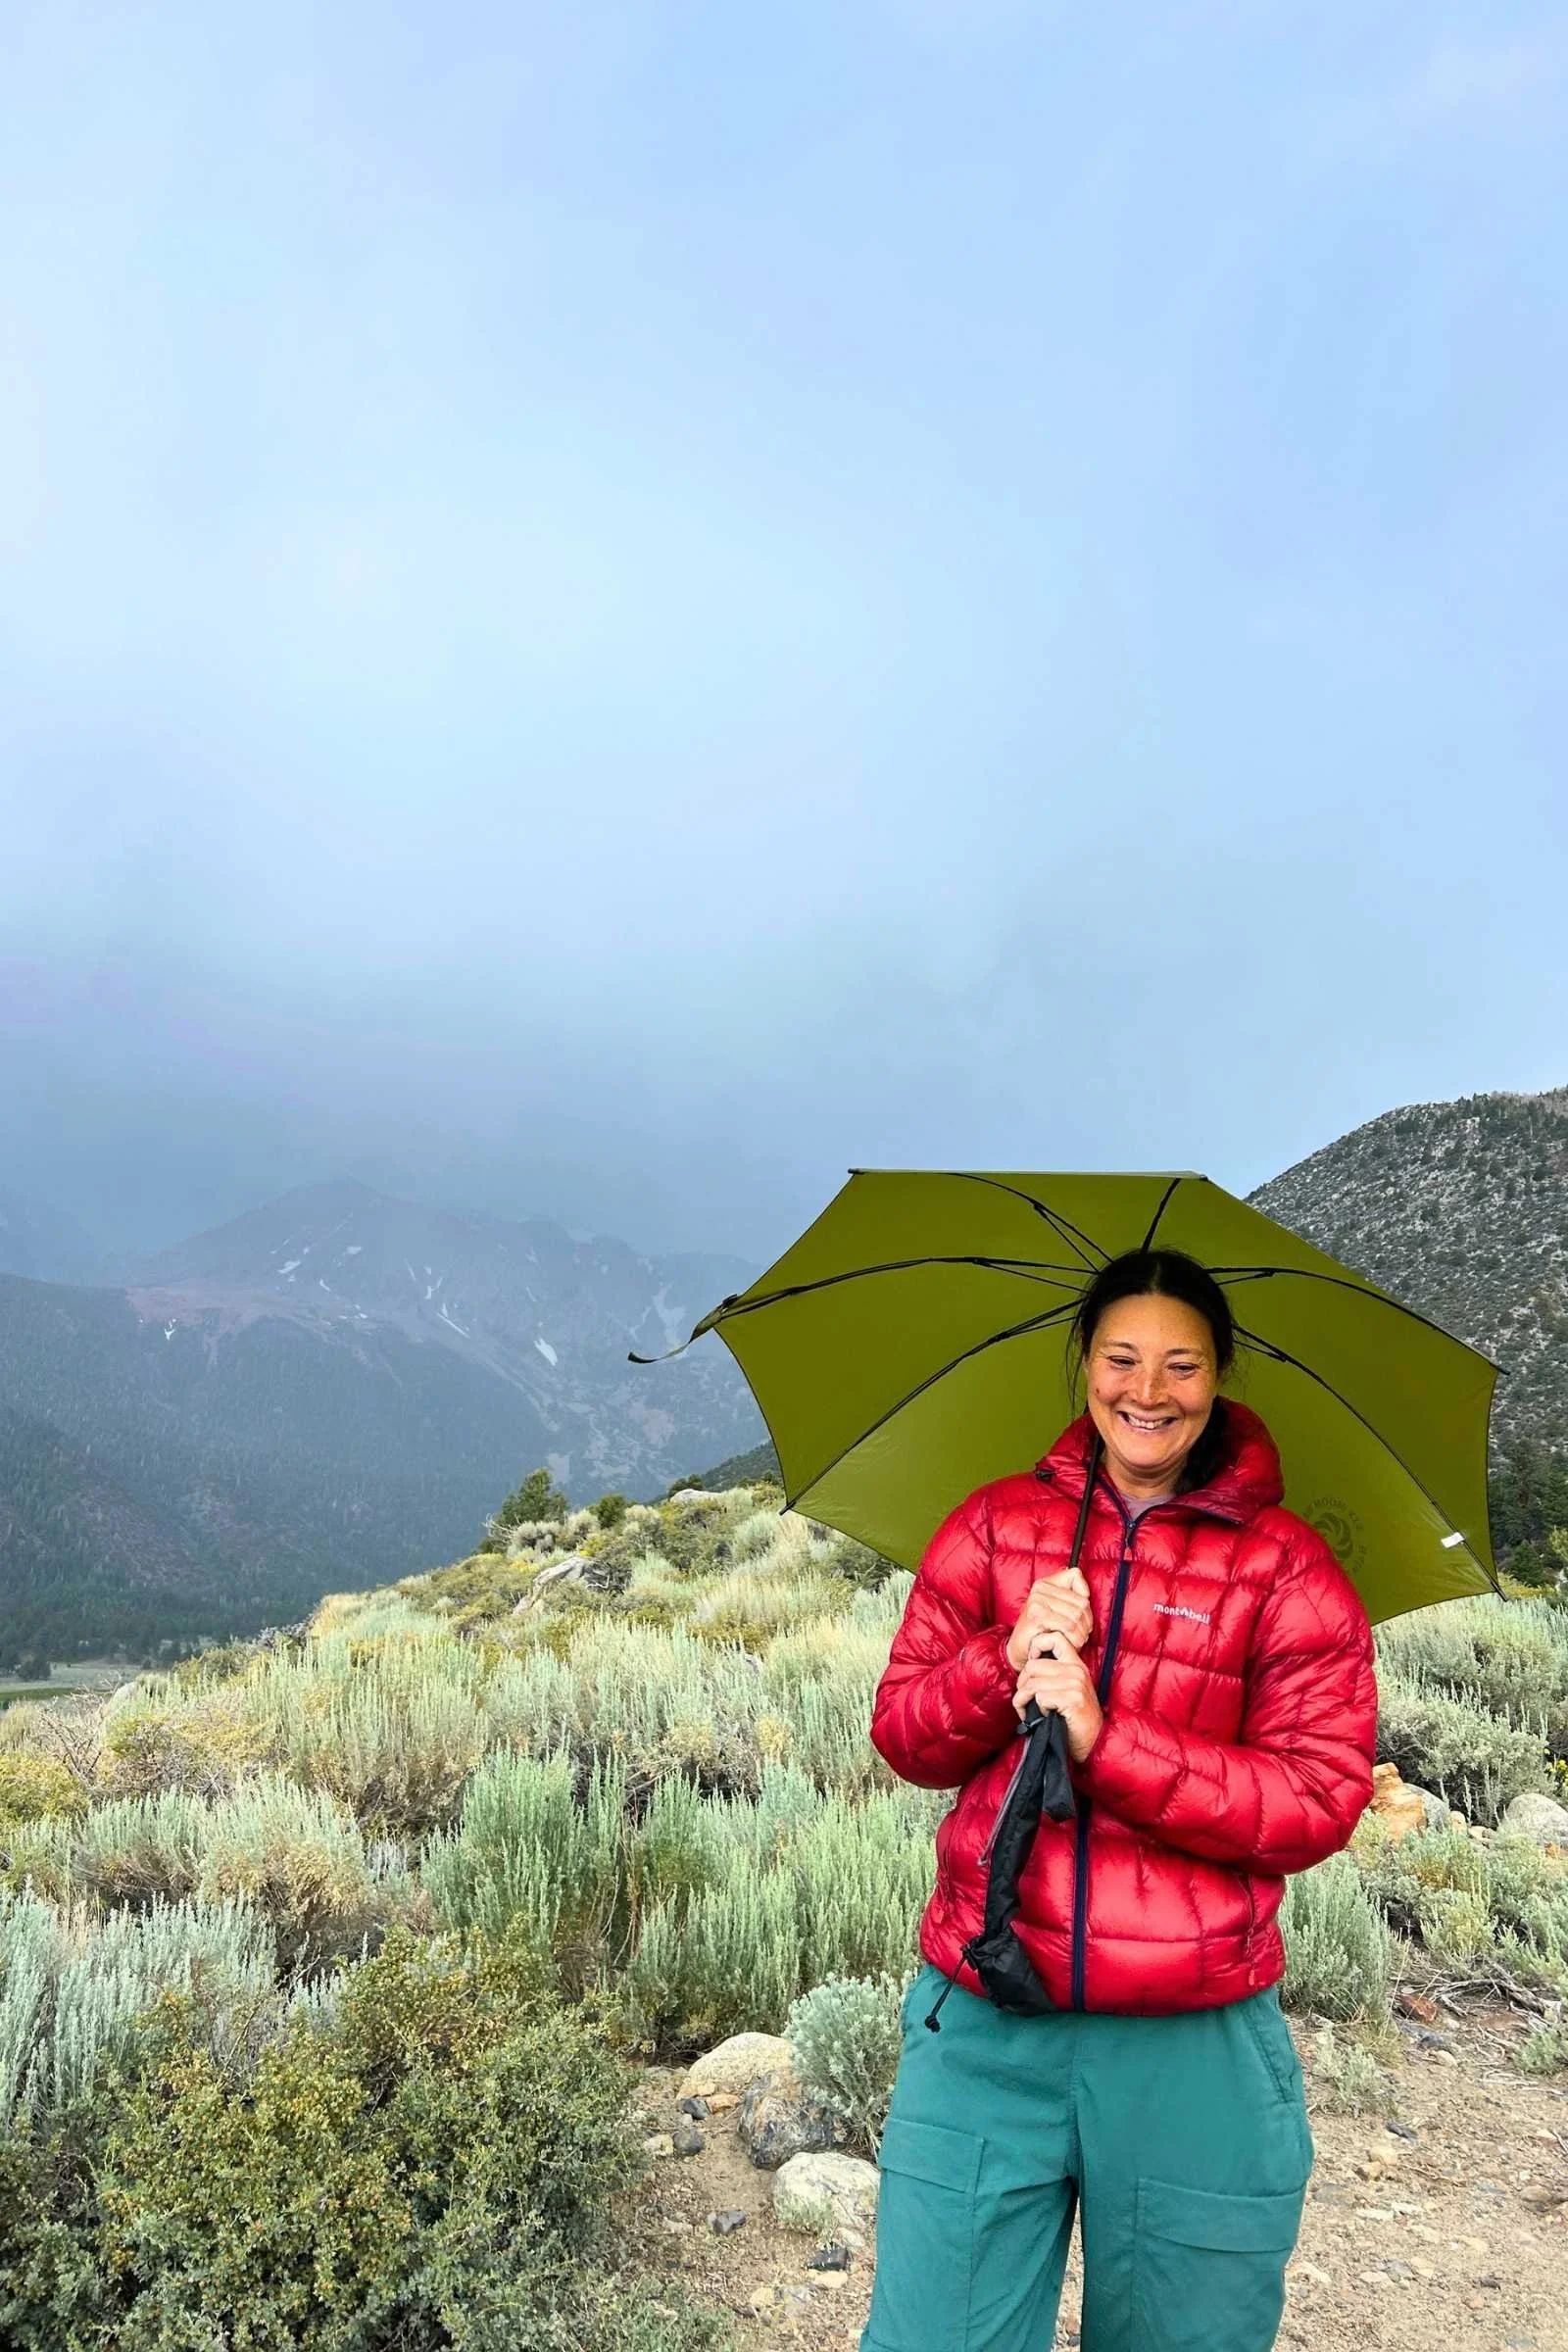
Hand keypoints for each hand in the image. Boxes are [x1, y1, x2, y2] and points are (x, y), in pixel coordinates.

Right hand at [1005, 1568, 1092, 1672]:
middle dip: (1086, 1622)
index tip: (1081, 1614)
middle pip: (1081, 1601)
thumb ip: (1071, 1597)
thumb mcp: (1057, 1609)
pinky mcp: (1037, 1617)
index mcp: (1045, 1583)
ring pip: (1076, 1615)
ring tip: (1076, 1641)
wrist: (1021, 1649)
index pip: (1075, 1575)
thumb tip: (1086, 1594)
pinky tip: (1069, 1644)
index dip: (1084, 1596)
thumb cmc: (1042, 1631)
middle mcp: (1039, 1589)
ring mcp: (1037, 1602)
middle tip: (1082, 1634)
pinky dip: (1074, 1639)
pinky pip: (1068, 1626)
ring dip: (1081, 1634)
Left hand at [1012, 1632, 1103, 1762]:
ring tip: (1028, 1711)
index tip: (1031, 1666)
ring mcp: (1076, 1685)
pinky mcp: (1073, 1700)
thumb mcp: (1068, 1690)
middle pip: (1033, 1665)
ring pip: (1033, 1683)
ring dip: (1024, 1700)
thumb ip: (1053, 1675)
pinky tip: (1044, 1717)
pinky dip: (1035, 1710)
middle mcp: (1076, 1671)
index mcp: (1075, 1664)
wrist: (1095, 1742)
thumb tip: (1027, 1668)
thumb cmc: (1075, 1718)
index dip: (1036, 1647)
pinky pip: (1041, 1698)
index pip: (1053, 1638)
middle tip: (1024, 1699)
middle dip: (1022, 1684)